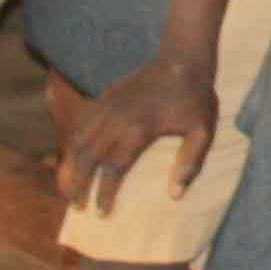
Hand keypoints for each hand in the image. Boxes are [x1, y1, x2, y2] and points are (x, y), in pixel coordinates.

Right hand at [59, 50, 220, 217]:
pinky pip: (82, 123)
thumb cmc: (195, 97)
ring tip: (66, 188)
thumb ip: (191, 162)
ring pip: (78, 139)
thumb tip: (175, 195)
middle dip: (77, 184)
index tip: (101, 212)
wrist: (183, 57)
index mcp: (140, 129)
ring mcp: (108, 105)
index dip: (104, 193)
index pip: (113, 168)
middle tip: (76, 206)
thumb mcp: (203, 130)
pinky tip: (72, 158)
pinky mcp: (105, 96)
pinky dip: (73, 143)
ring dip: (69, 165)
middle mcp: (118, 118)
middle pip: (87, 157)